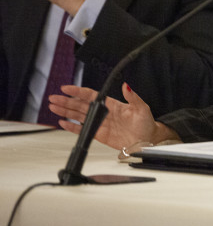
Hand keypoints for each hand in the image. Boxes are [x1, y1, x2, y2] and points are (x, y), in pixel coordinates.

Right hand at [48, 83, 176, 149]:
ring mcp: (100, 123)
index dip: (78, 91)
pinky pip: (82, 129)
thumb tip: (126, 86)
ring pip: (79, 115)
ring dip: (66, 111)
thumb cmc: (145, 122)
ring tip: (53, 107)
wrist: (146, 139)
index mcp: (112, 104)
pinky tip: (63, 123)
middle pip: (81, 105)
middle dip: (67, 101)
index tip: (66, 88)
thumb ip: (132, 97)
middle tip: (54, 98)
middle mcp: (103, 113)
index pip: (91, 96)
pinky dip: (72, 127)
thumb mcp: (141, 107)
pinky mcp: (99, 134)